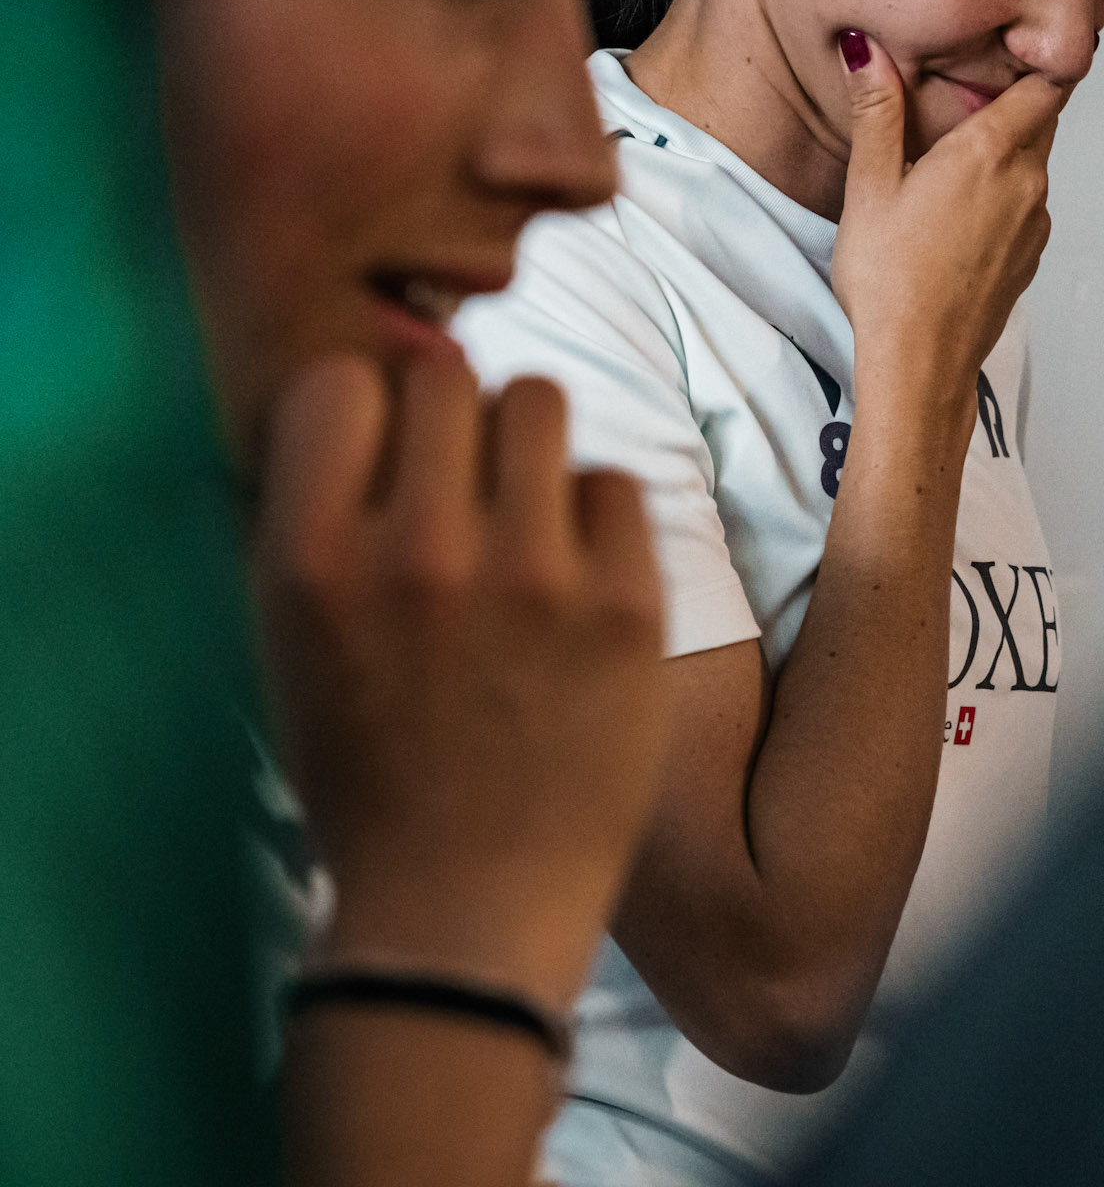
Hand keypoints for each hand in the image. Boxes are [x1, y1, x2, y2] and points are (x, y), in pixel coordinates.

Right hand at [253, 345, 667, 1012]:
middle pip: (443, 374)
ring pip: (539, 399)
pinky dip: (595, 519)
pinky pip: (615, 481)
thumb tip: (376, 389)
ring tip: (524, 519)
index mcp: (312, 564)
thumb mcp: (290, 645)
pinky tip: (577, 580)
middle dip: (450, 422)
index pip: (339, 383)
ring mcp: (530, 577)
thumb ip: (320, 515)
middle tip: (461, 490)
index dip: (364, 415)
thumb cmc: (366, 776)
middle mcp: (417, 553)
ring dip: (526, 448)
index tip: (382, 459)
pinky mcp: (625, 606)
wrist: (463, 917)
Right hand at [831, 35, 1060, 389]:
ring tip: (947, 158)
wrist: (920, 365)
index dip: (1039, 58)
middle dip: (1010, 102)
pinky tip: (954, 214)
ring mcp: (1034, 224)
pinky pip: (1023, 207)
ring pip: (1030, 166)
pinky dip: (999, 196)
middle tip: (965, 91)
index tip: (1018, 42)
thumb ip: (877, 112)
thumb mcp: (870, 186)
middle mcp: (1027, 183)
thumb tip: (866, 49)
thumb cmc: (889, 277)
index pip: (1046, 83)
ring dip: (1001, 153)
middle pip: (1038, 121)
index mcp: (991, 153)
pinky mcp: (1028, 258)